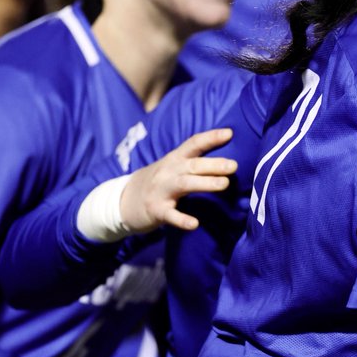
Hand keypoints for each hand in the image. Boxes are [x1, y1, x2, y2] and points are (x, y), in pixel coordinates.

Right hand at [120, 128, 237, 234]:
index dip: (210, 137)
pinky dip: (182, 220)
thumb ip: (194, 161)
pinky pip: (170, 215)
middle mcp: (168, 172)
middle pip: (192, 165)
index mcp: (174, 159)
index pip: (193, 143)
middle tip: (234, 165)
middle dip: (214, 164)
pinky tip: (194, 224)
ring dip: (205, 183)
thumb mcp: (172, 166)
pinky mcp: (156, 210)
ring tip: (224, 184)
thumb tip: (228, 158)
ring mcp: (161, 191)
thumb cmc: (159, 182)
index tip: (229, 133)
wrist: (123, 200)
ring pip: (184, 184)